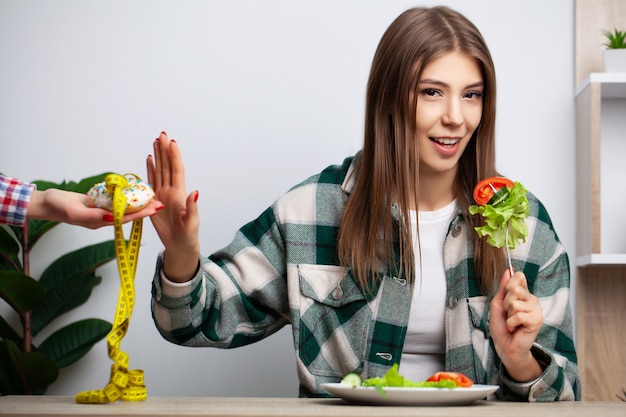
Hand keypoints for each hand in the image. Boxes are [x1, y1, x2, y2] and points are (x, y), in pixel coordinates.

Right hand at [27, 188, 163, 228]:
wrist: (44, 203)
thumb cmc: (57, 206)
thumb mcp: (75, 211)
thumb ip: (94, 215)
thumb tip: (113, 218)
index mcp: (99, 222)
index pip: (126, 218)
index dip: (142, 213)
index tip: (156, 208)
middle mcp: (102, 219)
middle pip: (128, 214)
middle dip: (144, 209)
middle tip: (161, 203)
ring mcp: (99, 212)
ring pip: (122, 209)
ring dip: (137, 204)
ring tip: (152, 198)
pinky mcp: (96, 205)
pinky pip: (114, 203)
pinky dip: (125, 198)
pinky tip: (133, 193)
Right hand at [146, 132, 199, 281]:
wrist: (180, 246)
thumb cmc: (188, 236)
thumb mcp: (192, 223)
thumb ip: (192, 207)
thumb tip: (194, 192)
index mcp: (180, 194)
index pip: (177, 171)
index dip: (174, 157)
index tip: (172, 142)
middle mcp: (171, 191)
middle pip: (167, 166)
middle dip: (165, 150)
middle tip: (162, 134)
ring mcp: (163, 195)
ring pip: (159, 171)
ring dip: (157, 156)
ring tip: (155, 141)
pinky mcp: (154, 201)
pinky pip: (151, 182)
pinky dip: (150, 170)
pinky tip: (149, 159)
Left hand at [489, 268, 543, 381]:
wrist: (505, 345)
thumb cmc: (501, 326)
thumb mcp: (498, 303)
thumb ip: (503, 287)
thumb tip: (508, 270)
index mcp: (524, 294)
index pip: (518, 276)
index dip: (507, 286)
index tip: (505, 298)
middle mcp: (533, 300)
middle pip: (514, 289)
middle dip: (505, 303)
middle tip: (508, 314)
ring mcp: (536, 309)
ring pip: (514, 303)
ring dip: (508, 315)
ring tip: (512, 322)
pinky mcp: (537, 320)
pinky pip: (518, 315)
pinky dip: (511, 323)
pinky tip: (515, 328)